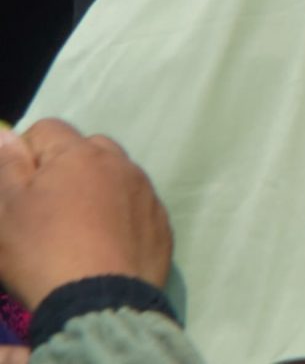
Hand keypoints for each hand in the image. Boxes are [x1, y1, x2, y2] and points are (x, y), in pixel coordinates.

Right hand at [0, 122, 172, 309]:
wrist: (100, 302)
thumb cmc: (43, 252)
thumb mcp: (7, 209)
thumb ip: (7, 165)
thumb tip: (5, 133)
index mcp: (80, 154)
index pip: (48, 129)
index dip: (25, 153)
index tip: (16, 187)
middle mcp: (121, 164)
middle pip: (86, 148)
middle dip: (63, 167)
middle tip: (45, 207)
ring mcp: (146, 192)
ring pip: (115, 175)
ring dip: (95, 189)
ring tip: (74, 228)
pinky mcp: (161, 222)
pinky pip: (136, 205)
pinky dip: (119, 214)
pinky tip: (103, 243)